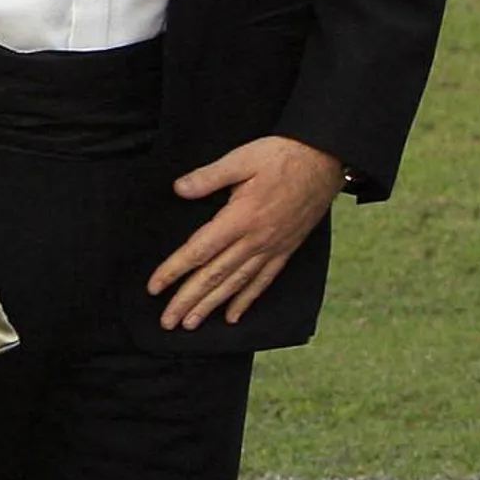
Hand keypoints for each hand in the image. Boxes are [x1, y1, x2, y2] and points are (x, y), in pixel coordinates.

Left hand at [152, 135, 346, 329]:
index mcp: (240, 218)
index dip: (174, 271)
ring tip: (191, 323)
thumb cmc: (281, 156)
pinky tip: (232, 316)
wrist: (325, 160)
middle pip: (215, 276)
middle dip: (188, 300)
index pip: (199, 251)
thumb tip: (179, 189)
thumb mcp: (241, 158)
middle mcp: (256, 239)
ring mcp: (272, 248)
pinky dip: (246, 300)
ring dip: (211, 306)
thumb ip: (208, 176)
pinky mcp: (286, 249)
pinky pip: (263, 281)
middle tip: (167, 321)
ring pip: (237, 284)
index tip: (154, 287)